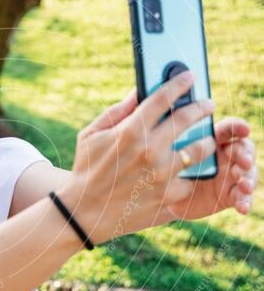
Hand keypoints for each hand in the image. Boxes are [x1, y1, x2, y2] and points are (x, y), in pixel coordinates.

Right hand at [61, 74, 221, 242]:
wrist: (84, 213)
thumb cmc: (86, 170)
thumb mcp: (91, 134)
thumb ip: (117, 111)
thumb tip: (138, 91)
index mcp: (130, 131)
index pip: (162, 98)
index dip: (179, 83)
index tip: (189, 77)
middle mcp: (150, 150)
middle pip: (187, 118)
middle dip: (201, 107)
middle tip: (207, 104)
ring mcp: (162, 173)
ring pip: (200, 148)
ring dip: (206, 140)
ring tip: (205, 139)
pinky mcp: (169, 195)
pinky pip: (191, 178)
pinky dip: (190, 173)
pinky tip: (188, 171)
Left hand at [166, 117, 256, 220]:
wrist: (166, 196)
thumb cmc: (168, 168)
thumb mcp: (170, 157)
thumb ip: (176, 144)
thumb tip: (164, 127)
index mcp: (213, 140)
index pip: (229, 129)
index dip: (238, 127)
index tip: (244, 129)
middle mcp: (226, 155)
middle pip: (243, 149)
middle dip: (246, 154)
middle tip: (244, 161)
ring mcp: (231, 175)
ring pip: (247, 173)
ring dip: (249, 178)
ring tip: (245, 186)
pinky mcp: (231, 194)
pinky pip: (242, 197)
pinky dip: (245, 201)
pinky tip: (243, 208)